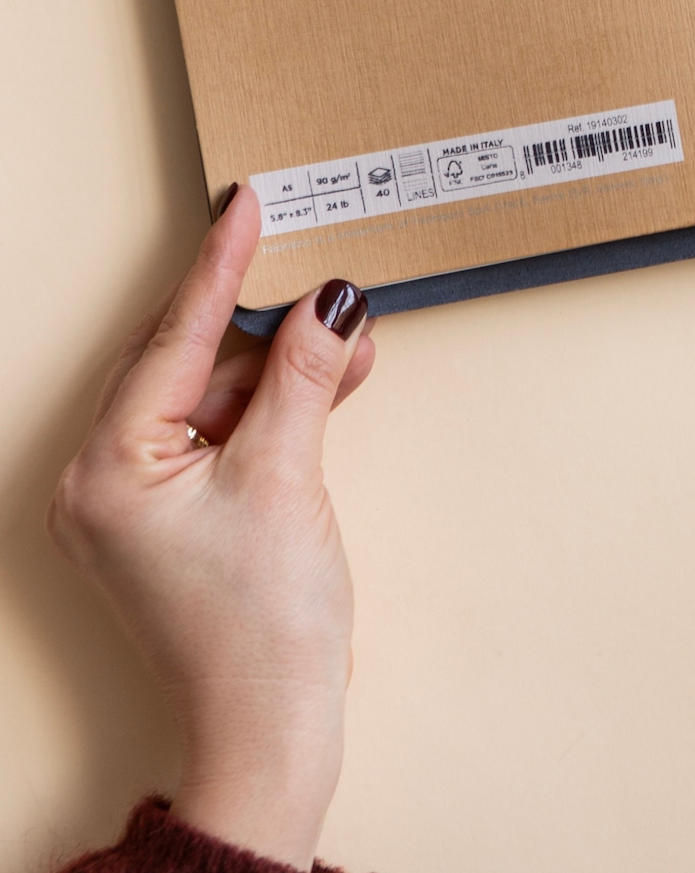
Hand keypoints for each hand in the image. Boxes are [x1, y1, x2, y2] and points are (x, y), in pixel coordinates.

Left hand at [49, 188, 375, 868]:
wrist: (271, 726)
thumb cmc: (258, 627)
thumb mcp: (287, 476)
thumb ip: (306, 375)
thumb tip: (330, 302)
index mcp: (105, 470)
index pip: (174, 340)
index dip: (219, 266)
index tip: (245, 204)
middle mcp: (106, 481)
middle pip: (192, 364)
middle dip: (269, 327)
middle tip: (324, 280)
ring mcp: (140, 502)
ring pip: (217, 396)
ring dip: (288, 370)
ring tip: (351, 343)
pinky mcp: (179, 517)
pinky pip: (228, 433)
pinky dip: (281, 409)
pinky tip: (334, 382)